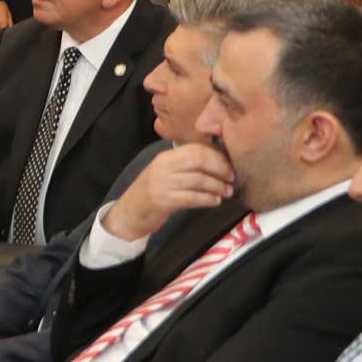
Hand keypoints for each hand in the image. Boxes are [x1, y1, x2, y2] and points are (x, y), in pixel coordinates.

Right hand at [108, 143, 235, 242]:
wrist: (129, 213)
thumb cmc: (153, 193)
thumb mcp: (166, 173)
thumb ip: (186, 166)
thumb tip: (219, 162)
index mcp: (165, 157)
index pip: (197, 149)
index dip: (218, 156)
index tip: (230, 166)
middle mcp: (162, 167)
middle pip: (199, 160)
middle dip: (221, 169)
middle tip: (232, 178)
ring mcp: (162, 183)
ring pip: (199, 179)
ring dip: (218, 186)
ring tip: (227, 192)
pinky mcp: (163, 201)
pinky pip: (192, 197)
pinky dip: (208, 199)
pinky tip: (215, 201)